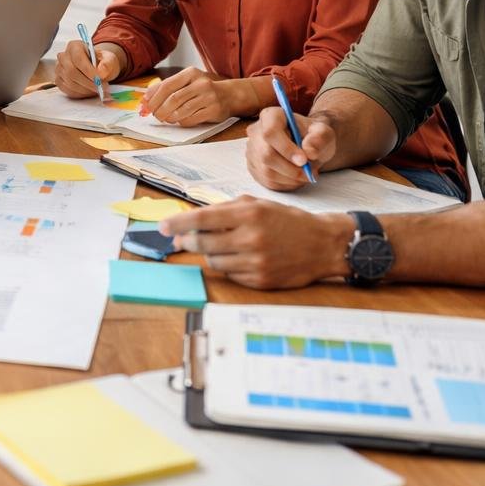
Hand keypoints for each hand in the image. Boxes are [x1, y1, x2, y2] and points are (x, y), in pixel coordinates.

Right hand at [53, 39, 121, 97]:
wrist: (97, 68)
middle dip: (87, 83)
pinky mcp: (58, 80)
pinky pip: (67, 90)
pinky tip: (89, 91)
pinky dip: (80, 93)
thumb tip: (102, 71)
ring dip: (85, 89)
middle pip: (71, 72)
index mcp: (74, 46)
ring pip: (70, 83)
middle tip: (101, 88)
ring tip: (97, 89)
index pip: (78, 58)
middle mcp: (63, 56)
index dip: (88, 70)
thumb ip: (108, 64)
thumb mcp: (109, 59)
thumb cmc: (101, 62)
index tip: (99, 79)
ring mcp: (59, 69)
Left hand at [139, 67, 234, 125]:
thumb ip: (166, 88)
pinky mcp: (213, 110)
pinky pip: (192, 119)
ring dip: (170, 117)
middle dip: (161, 110)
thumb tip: (145, 99)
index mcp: (190, 73)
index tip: (146, 106)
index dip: (154, 97)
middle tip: (156, 116)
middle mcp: (201, 84)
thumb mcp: (186, 82)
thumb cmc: (202, 89)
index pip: (167, 85)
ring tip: (166, 118)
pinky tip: (179, 120)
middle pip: (173, 99)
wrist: (229, 95)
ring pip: (182, 110)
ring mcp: (208, 97)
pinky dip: (182, 122)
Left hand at [159, 197, 352, 287]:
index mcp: (249, 214)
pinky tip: (241, 257)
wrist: (322, 244)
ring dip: (209, 253)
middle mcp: (251, 239)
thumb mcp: (256, 204)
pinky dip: (228, 266)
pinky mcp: (260, 281)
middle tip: (182, 239)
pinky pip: (229, 275)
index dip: (178, 224)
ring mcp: (256, 263)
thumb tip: (187, 225)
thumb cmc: (285, 220)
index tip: (161, 228)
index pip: (202, 220)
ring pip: (213, 261)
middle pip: (201, 244)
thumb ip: (222, 211)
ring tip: (223, 245)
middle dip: (187, 241)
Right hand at [246, 107, 336, 189]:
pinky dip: (286, 184)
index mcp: (271, 116)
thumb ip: (320, 138)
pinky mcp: (254, 167)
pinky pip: (267, 181)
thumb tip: (309, 151)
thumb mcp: (324, 133)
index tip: (304, 160)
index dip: (286, 149)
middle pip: (266, 155)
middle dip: (291, 169)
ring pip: (267, 171)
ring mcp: (252, 150)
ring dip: (291, 178)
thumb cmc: (314, 136)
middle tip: (310, 173)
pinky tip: (297, 178)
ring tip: (306, 174)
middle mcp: (256, 132)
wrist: (308, 146)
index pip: (270, 132)